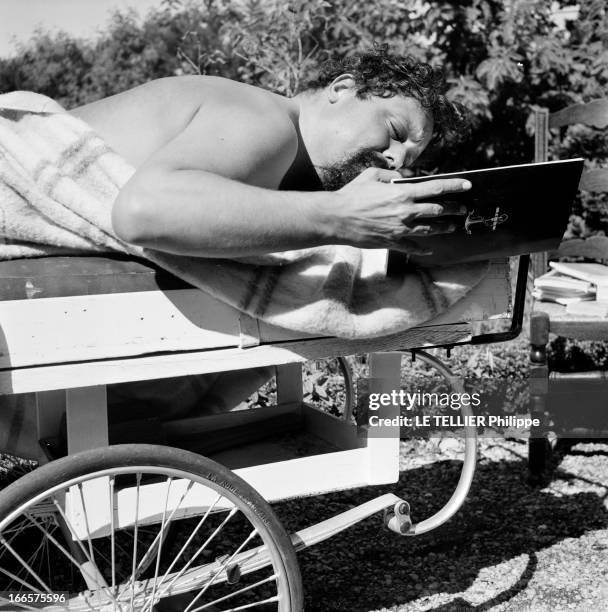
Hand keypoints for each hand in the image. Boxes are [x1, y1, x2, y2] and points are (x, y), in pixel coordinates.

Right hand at [333, 167, 470, 253]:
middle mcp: (406, 211)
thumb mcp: (372, 175)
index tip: (467, 185)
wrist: (337, 219)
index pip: (436, 188)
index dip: (455, 185)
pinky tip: (430, 249)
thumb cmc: (352, 195)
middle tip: (463, 209)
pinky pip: (413, 246)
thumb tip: (407, 175)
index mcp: (403, 192)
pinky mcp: (392, 241)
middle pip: (438, 210)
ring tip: (452, 227)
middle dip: (454, 208)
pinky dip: (423, 248)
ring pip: (430, 229)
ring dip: (444, 227)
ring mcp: (400, 229)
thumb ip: (393, 174)